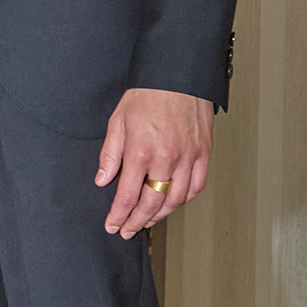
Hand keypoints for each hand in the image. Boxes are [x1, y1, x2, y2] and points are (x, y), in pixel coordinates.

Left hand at [96, 89, 213, 237]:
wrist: (177, 75)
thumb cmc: (147, 94)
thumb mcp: (118, 121)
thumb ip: (110, 154)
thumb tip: (102, 180)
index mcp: (140, 152)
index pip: (127, 196)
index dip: (119, 216)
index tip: (113, 226)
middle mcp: (166, 158)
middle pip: (151, 204)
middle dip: (137, 222)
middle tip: (128, 230)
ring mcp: (188, 157)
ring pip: (175, 200)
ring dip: (160, 215)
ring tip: (148, 220)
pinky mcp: (203, 153)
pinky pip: (196, 186)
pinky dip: (184, 199)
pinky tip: (173, 202)